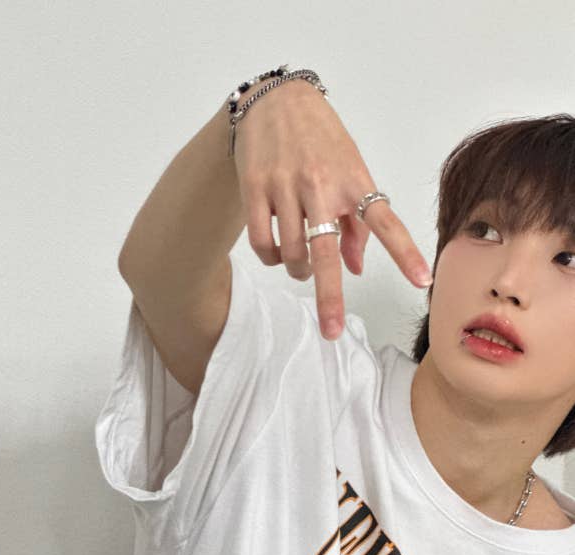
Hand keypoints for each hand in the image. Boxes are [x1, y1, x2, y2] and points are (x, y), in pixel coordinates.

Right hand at [232, 79, 432, 339]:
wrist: (275, 99)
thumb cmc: (320, 140)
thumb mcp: (349, 171)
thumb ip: (355, 223)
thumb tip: (355, 270)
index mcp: (354, 181)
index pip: (385, 222)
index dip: (404, 254)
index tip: (422, 281)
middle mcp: (321, 185)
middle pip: (327, 252)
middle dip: (329, 298)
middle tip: (331, 331)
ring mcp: (285, 187)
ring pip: (290, 253)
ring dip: (298, 271)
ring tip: (303, 266)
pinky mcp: (255, 188)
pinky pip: (261, 241)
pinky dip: (270, 258)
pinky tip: (276, 254)